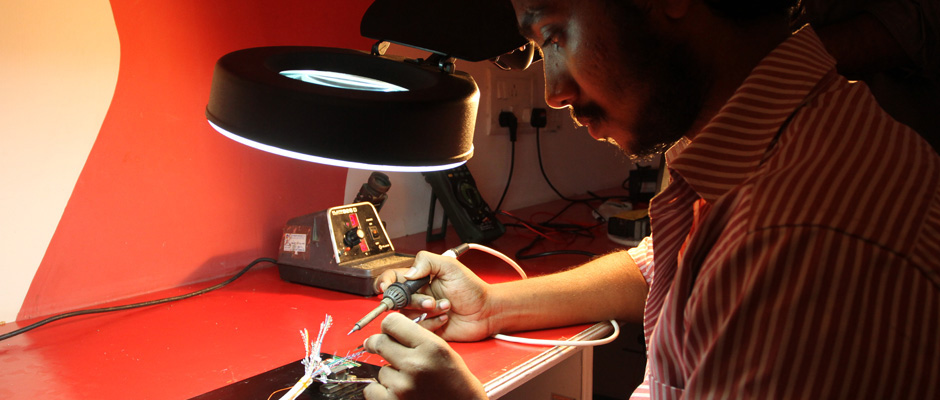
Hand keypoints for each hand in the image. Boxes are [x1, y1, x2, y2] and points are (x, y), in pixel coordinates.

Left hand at [362, 313, 485, 399]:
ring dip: (389, 373)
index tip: (388, 332)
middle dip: (377, 344)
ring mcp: (403, 386)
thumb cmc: (454, 380)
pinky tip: (396, 392)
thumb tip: (385, 330)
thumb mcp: (442, 350)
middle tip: (377, 347)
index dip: (389, 327)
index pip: (392, 323)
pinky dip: (380, 391)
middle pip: (380, 342)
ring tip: (408, 381)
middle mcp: (416, 365)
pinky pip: (372, 390)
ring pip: (381, 369)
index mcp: (430, 347)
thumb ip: (416, 338)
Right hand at [373, 251, 493, 341]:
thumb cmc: (471, 289)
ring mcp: (421, 313)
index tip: (387, 287)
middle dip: (415, 301)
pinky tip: (446, 318)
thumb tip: (407, 273)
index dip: (385, 282)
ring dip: (427, 312)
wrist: (485, 311)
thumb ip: (427, 261)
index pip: (392, 278)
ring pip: (406, 316)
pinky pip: (417, 329)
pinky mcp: (426, 328)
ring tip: (446, 308)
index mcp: (419, 279)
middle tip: (432, 301)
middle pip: (397, 300)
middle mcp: (417, 296)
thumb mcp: (450, 267)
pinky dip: (432, 324)